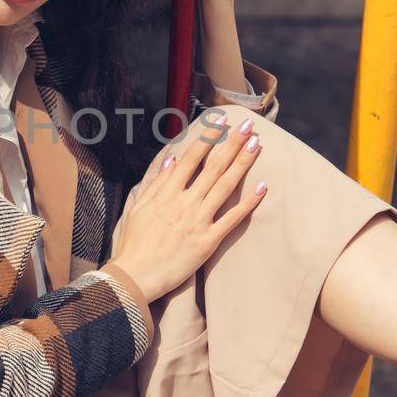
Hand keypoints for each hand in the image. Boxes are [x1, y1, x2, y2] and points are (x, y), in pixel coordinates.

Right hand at [109, 113, 266, 304]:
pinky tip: (262, 187)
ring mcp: (198, 221)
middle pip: (213, 167)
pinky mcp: (208, 241)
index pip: (191, 158)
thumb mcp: (138, 207)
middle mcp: (184, 202)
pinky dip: (248, 202)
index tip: (221, 120)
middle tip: (248, 125)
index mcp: (166, 193)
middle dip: (232, 143)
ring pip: (225, 186)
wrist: (135, 276)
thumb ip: (156, 183)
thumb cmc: (134, 243)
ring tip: (256, 144)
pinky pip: (232, 218)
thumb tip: (171, 160)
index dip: (208, 137)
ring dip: (242, 163)